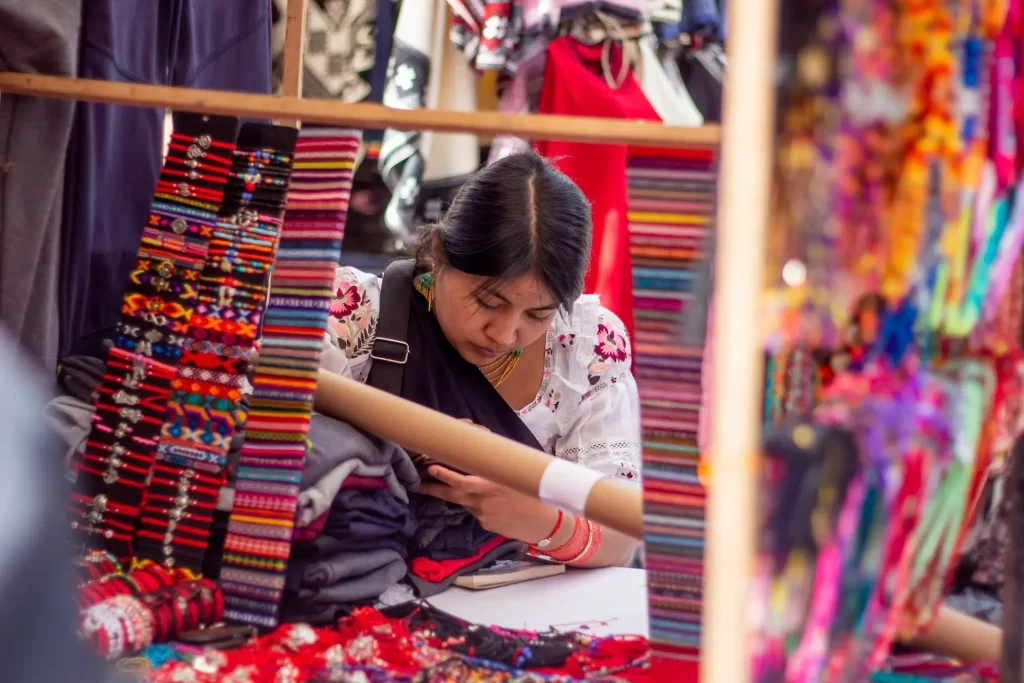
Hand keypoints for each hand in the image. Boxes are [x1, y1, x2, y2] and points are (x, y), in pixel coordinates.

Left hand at [419, 466, 557, 543]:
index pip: (462, 480)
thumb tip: (480, 450)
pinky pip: (475, 512)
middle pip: (453, 494)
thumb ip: (497, 465)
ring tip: (437, 488)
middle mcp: (485, 499)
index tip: (431, 468)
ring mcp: (483, 514)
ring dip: (453, 495)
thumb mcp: (516, 474)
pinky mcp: (486, 524)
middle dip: (434, 488)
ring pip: (463, 502)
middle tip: (420, 484)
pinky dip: (475, 505)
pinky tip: (487, 503)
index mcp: (493, 483)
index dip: (445, 475)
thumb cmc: (534, 492)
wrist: (545, 523)